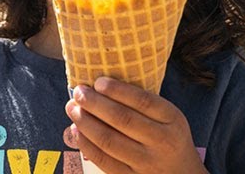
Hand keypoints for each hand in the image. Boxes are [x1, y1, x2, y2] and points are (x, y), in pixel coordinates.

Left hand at [64, 77, 205, 173]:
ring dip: (86, 122)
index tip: (98, 81)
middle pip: (123, 119)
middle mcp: (161, 141)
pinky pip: (104, 160)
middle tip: (78, 93)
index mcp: (172, 120)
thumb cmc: (169, 139)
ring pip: (109, 141)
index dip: (118, 90)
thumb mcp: (169, 118)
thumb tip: (101, 85)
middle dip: (95, 103)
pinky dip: (86, 144)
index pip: (143, 101)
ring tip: (72, 108)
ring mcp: (147, 162)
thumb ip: (145, 104)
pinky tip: (76, 131)